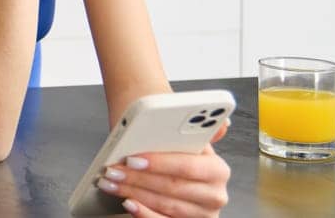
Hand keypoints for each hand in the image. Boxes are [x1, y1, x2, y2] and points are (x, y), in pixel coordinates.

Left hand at [95, 123, 231, 216]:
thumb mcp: (188, 144)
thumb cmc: (179, 157)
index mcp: (218, 169)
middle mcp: (214, 195)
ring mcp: (203, 214)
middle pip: (172, 187)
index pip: (187, 166)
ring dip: (134, 193)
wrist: (178, 177)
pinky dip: (143, 214)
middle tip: (114, 169)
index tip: (133, 158)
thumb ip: (198, 132)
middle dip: (138, 178)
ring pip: (165, 205)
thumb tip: (221, 125)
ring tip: (113, 182)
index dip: (159, 163)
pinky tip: (129, 203)